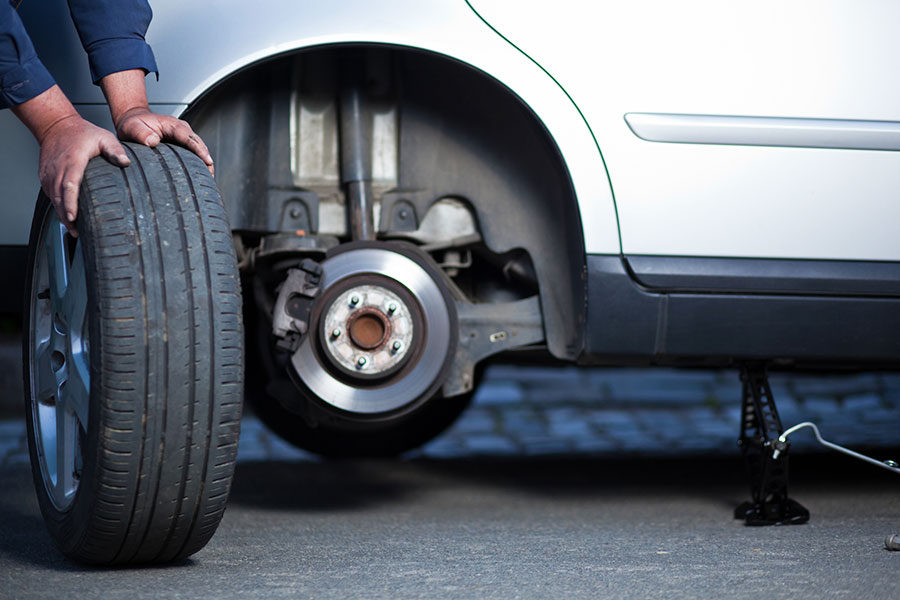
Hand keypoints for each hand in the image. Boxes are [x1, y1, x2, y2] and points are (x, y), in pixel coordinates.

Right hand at [37, 115, 130, 235]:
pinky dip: (57, 206)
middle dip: (66, 215)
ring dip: (61, 214)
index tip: (73, 216)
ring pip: (53, 198)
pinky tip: (66, 216)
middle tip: (76, 232)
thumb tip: (126, 162)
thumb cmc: (82, 133)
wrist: (56, 126)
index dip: (70, 202)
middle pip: (59, 197)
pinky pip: (50, 194)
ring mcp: (49, 173)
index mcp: (72, 161)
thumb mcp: (103, 137)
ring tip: (73, 229)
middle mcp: (57, 169)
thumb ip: (115, 150)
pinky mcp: (45, 176)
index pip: (69, 185)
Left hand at [115, 107, 214, 174]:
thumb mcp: (132, 127)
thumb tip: (153, 142)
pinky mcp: (182, 143)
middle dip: (206, 159)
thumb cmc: (133, 124)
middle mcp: (181, 129)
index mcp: (172, 125)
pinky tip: (200, 174)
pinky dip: (198, 162)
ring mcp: (183, 136)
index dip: (199, 150)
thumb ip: (141, 133)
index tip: (207, 161)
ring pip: (199, 148)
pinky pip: (194, 152)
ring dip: (204, 162)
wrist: (133, 119)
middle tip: (210, 176)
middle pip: (199, 144)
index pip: (189, 137)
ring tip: (208, 178)